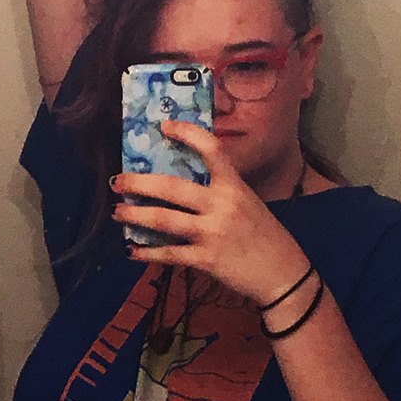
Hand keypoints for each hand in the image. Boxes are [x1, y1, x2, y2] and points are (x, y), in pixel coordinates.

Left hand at [111, 120, 306, 304]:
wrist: (284, 274)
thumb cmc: (263, 235)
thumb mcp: (247, 203)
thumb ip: (219, 191)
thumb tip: (176, 184)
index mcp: (234, 186)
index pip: (212, 150)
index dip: (188, 134)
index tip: (165, 126)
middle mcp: (223, 205)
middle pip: (172, 187)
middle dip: (138, 184)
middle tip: (116, 181)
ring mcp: (213, 232)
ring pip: (163, 220)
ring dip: (135, 216)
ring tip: (117, 212)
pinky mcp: (207, 259)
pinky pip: (169, 253)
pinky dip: (147, 253)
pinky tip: (131, 251)